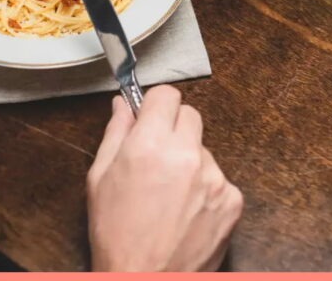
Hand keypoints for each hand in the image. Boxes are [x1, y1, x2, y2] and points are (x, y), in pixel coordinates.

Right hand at [87, 86, 243, 271]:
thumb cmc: (117, 238)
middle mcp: (186, 155)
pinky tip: (186, 213)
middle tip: (157, 157)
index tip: (151, 117)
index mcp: (149, 145)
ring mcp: (214, 178)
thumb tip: (122, 105)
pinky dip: (205, 190)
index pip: (167, 95)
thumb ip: (115, 134)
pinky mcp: (232, 200)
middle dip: (174, 129)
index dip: (156, 105)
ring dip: (190, 162)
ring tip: (169, 197)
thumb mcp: (99, 181)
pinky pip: (219, 179)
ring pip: (204, 150)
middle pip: (190, 116)